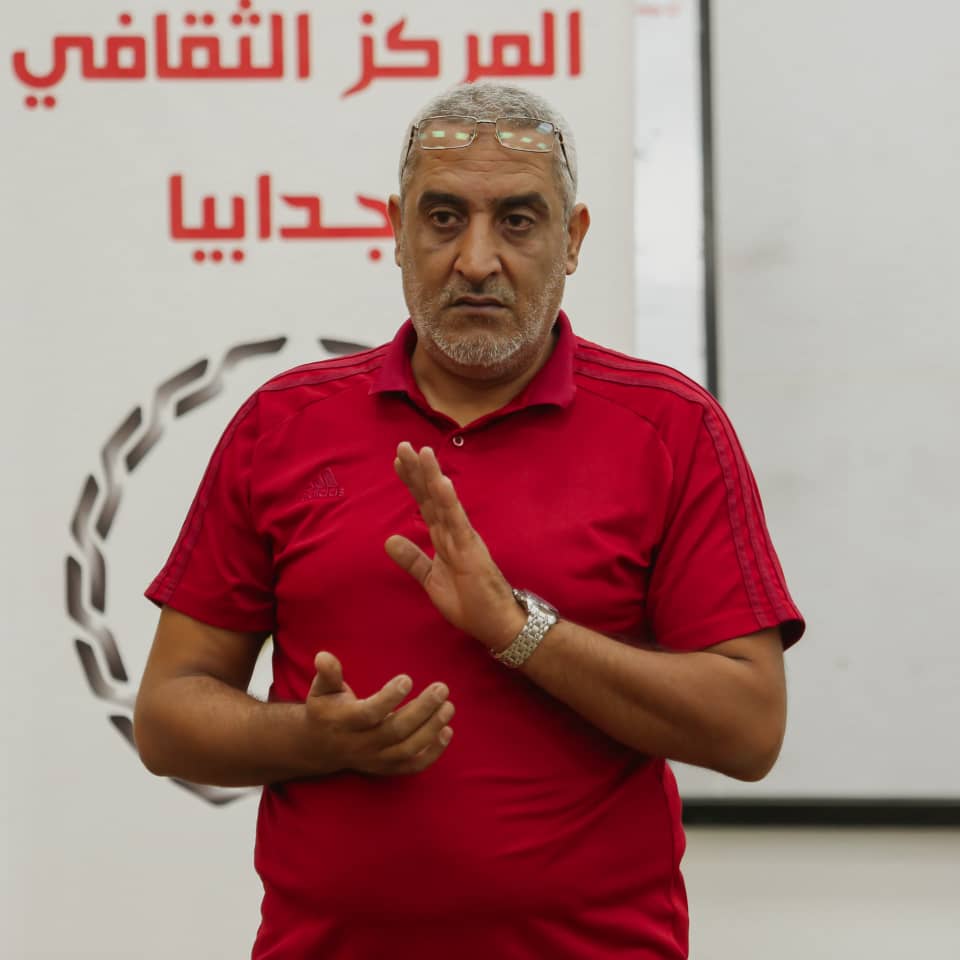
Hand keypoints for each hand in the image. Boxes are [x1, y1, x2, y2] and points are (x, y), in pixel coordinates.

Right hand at [301, 651, 453, 775]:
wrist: (320, 747)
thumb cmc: (326, 709)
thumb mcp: (322, 689)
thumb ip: (327, 673)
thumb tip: (323, 656)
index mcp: (344, 722)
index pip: (369, 713)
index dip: (389, 697)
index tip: (408, 678)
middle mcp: (360, 744)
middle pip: (395, 731)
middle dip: (422, 710)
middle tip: (442, 688)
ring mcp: (375, 759)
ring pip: (407, 749)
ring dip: (432, 729)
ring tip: (449, 706)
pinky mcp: (387, 768)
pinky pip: (413, 766)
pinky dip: (433, 753)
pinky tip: (447, 731)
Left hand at [385, 442, 525, 651]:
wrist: (497, 624)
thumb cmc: (471, 602)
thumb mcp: (431, 580)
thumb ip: (413, 560)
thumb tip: (389, 540)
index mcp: (445, 537)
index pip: (425, 504)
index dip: (412, 482)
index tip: (398, 460)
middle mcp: (454, 531)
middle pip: (431, 496)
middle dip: (417, 471)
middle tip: (403, 445)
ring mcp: (463, 537)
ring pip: (444, 502)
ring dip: (432, 477)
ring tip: (422, 452)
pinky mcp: (471, 549)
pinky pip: (457, 522)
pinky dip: (448, 501)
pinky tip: (441, 482)